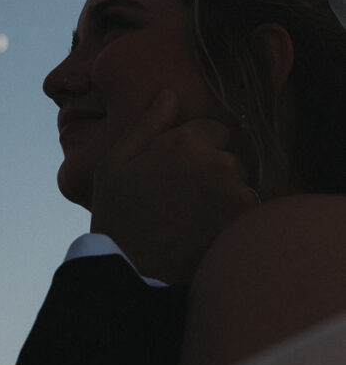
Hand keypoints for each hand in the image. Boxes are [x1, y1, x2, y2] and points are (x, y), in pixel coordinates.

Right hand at [90, 90, 258, 284]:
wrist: (133, 270)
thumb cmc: (118, 214)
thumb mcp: (116, 162)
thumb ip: (148, 123)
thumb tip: (169, 94)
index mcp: (184, 142)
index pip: (213, 129)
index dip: (196, 148)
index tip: (177, 169)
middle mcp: (217, 162)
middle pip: (230, 156)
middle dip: (212, 170)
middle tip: (182, 196)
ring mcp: (236, 194)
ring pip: (240, 184)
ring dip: (224, 195)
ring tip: (192, 218)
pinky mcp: (246, 223)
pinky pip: (247, 210)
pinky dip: (231, 218)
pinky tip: (204, 232)